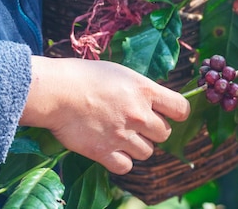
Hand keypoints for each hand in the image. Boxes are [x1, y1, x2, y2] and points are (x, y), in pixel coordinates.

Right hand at [21, 56, 189, 173]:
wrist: (56, 91)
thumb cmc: (83, 76)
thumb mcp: (120, 73)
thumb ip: (140, 89)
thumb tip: (152, 102)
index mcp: (145, 90)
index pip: (181, 108)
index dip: (177, 113)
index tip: (170, 114)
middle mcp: (138, 114)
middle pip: (164, 133)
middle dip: (153, 130)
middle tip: (137, 124)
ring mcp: (122, 135)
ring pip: (147, 152)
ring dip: (138, 146)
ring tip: (122, 136)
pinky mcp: (104, 152)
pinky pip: (126, 166)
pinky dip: (121, 160)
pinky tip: (112, 149)